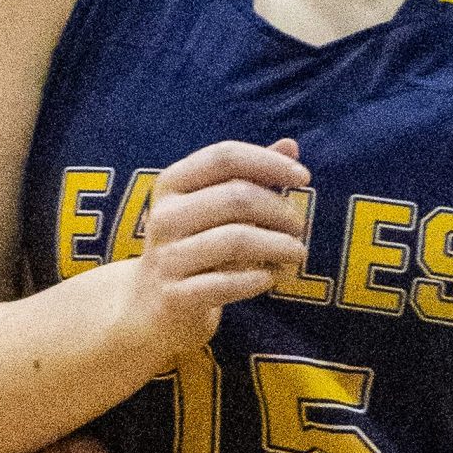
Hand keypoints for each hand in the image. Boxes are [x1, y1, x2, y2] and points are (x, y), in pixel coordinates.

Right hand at [123, 138, 311, 358]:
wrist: (149, 306)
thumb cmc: (193, 246)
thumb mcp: (213, 206)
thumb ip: (249, 176)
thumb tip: (291, 146)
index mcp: (172, 184)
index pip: (224, 157)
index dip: (268, 162)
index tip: (304, 176)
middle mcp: (164, 216)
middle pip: (236, 197)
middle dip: (280, 210)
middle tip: (300, 227)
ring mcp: (166, 257)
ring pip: (237, 240)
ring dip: (279, 246)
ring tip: (297, 253)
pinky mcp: (174, 296)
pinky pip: (226, 283)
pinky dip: (257, 279)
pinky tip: (271, 277)